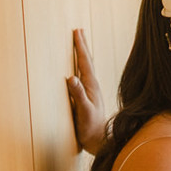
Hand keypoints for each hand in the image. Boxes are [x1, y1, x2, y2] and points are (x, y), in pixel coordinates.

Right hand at [67, 27, 106, 152]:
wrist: (100, 140)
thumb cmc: (91, 128)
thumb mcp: (83, 111)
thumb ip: (78, 95)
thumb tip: (71, 77)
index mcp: (91, 86)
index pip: (84, 62)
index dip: (80, 46)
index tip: (76, 31)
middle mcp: (92, 86)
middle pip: (86, 61)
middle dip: (82, 45)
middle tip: (78, 30)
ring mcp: (91, 91)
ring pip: (85, 68)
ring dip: (81, 54)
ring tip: (78, 44)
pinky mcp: (88, 97)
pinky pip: (83, 76)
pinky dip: (79, 67)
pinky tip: (77, 68)